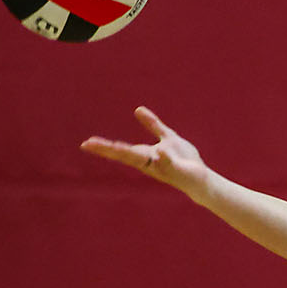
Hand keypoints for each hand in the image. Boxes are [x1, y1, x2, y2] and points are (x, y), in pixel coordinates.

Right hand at [80, 106, 210, 195]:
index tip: (86, 143)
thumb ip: (154, 125)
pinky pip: (169, 163)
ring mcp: (162, 167)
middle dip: (109, 150)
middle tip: (89, 145)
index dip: (104, 146)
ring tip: (113, 146)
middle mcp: (150, 162)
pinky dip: (164, 158)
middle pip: (126, 155)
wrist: (200, 178)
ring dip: (129, 154)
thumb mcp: (168, 137)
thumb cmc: (183, 160)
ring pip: (144, 160)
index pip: (121, 149)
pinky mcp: (177, 171)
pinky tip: (160, 151)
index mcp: (145, 155)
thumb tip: (138, 110)